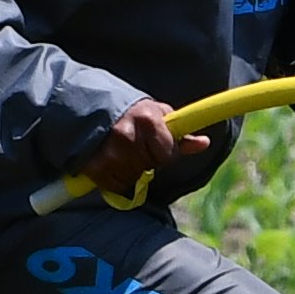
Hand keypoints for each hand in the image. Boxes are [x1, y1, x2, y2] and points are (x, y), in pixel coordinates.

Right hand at [79, 98, 209, 193]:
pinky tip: (110, 163)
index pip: (168, 154)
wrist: (89, 108)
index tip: (156, 146)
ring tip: (122, 153)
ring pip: (134, 178)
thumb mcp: (157, 115)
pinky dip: (115, 179)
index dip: (165, 153)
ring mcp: (110, 152)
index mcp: (147, 119)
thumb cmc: (131, 113)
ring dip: (131, 171)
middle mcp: (128, 135)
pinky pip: (115, 185)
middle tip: (136, 147)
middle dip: (147, 161)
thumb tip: (205, 143)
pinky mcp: (95, 166)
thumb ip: (180, 132)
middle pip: (150, 167)